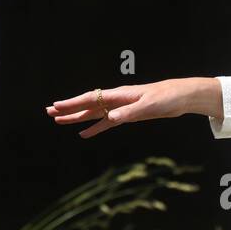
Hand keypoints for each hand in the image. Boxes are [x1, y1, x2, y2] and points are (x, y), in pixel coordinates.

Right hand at [46, 79, 195, 138]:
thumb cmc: (166, 98)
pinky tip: (83, 134)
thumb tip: (110, 118)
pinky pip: (106, 123)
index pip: (91, 98)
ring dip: (77, 117)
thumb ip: (129, 112)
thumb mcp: (149, 106)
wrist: (181, 97)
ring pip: (94, 113)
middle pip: (87, 105)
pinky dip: (94, 128)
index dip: (73, 103)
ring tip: (59, 121)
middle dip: (68, 109)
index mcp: (119, 95)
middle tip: (49, 112)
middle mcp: (116, 100)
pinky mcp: (127, 115)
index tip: (56, 106)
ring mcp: (120, 108)